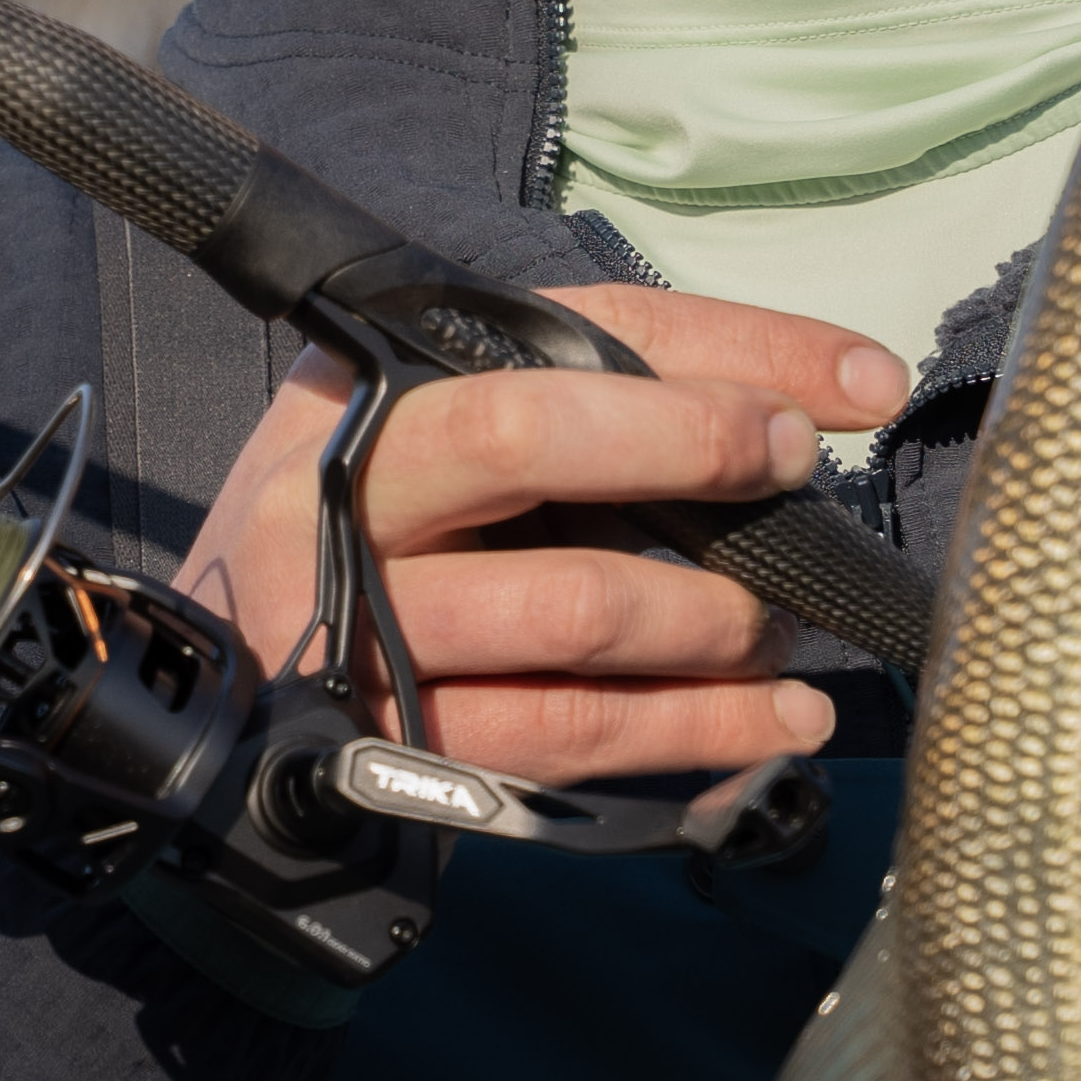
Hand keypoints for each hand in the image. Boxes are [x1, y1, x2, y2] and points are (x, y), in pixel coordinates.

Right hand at [179, 285, 909, 785]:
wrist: (239, 666)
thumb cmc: (385, 524)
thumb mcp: (453, 421)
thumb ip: (605, 383)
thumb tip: (817, 387)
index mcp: (363, 390)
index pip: (554, 334)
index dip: (713, 354)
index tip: (841, 392)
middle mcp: (336, 495)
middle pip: (526, 441)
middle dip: (692, 450)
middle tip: (796, 483)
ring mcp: (356, 630)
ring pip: (569, 609)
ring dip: (710, 622)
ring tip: (780, 630)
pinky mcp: (392, 745)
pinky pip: (565, 736)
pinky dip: (694, 730)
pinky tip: (775, 721)